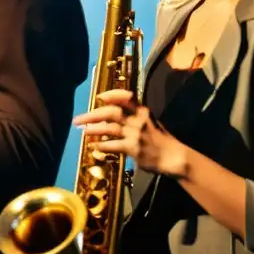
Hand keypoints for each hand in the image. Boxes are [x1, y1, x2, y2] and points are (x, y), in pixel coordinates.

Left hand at [72, 89, 188, 177]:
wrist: (175, 157)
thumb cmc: (160, 139)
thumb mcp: (150, 121)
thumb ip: (133, 116)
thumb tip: (108, 113)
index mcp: (143, 111)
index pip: (127, 97)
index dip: (112, 95)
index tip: (100, 97)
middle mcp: (138, 120)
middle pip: (111, 112)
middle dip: (92, 115)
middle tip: (78, 119)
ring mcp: (136, 134)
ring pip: (109, 128)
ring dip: (93, 129)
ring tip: (83, 131)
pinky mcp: (134, 149)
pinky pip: (113, 145)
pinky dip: (101, 145)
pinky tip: (94, 146)